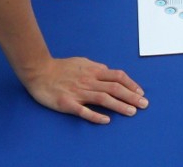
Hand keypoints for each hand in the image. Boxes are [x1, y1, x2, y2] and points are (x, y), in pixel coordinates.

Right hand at [23, 56, 147, 123]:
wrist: (39, 71)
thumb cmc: (61, 67)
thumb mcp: (82, 62)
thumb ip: (96, 68)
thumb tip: (108, 71)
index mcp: (93, 70)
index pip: (117, 76)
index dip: (131, 84)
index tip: (140, 92)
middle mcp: (89, 80)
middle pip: (114, 88)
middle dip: (131, 96)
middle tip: (144, 104)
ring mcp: (79, 92)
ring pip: (103, 98)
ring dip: (119, 106)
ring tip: (132, 112)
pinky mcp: (67, 103)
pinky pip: (83, 111)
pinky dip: (96, 115)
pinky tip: (106, 120)